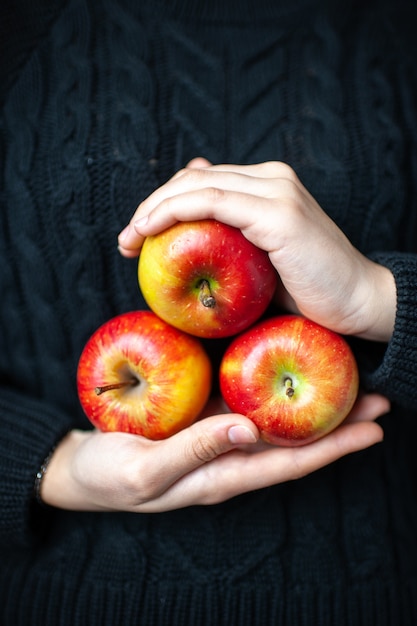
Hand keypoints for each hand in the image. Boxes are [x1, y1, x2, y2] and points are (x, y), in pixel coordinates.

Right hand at [41, 393, 386, 511]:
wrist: (81, 466)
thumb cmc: (110, 475)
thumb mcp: (147, 469)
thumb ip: (195, 451)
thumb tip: (248, 430)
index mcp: (224, 474)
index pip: (290, 462)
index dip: (333, 447)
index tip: (373, 428)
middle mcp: (231, 454)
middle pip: (295, 439)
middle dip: (338, 421)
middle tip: (378, 396)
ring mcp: (219, 433)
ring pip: (276, 417)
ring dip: (312, 400)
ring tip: (346, 376)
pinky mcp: (203, 413)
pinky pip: (246, 398)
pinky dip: (272, 384)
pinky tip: (285, 364)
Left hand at [118, 161, 395, 341]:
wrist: (357, 304)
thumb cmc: (308, 292)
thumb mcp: (258, 262)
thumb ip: (230, 238)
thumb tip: (193, 222)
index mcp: (268, 184)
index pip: (201, 180)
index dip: (163, 203)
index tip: (137, 236)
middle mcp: (273, 178)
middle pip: (193, 178)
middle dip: (152, 206)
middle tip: (126, 240)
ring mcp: (277, 191)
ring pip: (197, 185)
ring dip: (154, 210)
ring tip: (130, 239)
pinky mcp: (278, 213)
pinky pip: (212, 203)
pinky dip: (175, 213)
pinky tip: (149, 232)